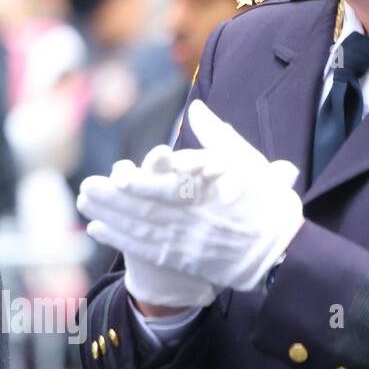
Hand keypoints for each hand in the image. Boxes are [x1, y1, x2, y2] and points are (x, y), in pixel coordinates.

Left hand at [78, 102, 303, 291]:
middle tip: (86, 188)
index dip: (142, 184)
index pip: (172, 189)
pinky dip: (119, 239)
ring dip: (109, 216)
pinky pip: (144, 250)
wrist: (283, 257)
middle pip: (147, 209)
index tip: (118, 175)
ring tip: (84, 203)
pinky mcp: (182, 260)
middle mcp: (195, 221)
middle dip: (113, 200)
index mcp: (212, 196)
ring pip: (141, 228)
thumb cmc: (267, 206)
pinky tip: (97, 228)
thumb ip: (219, 137)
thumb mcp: (249, 165)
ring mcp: (187, 243)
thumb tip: (196, 108)